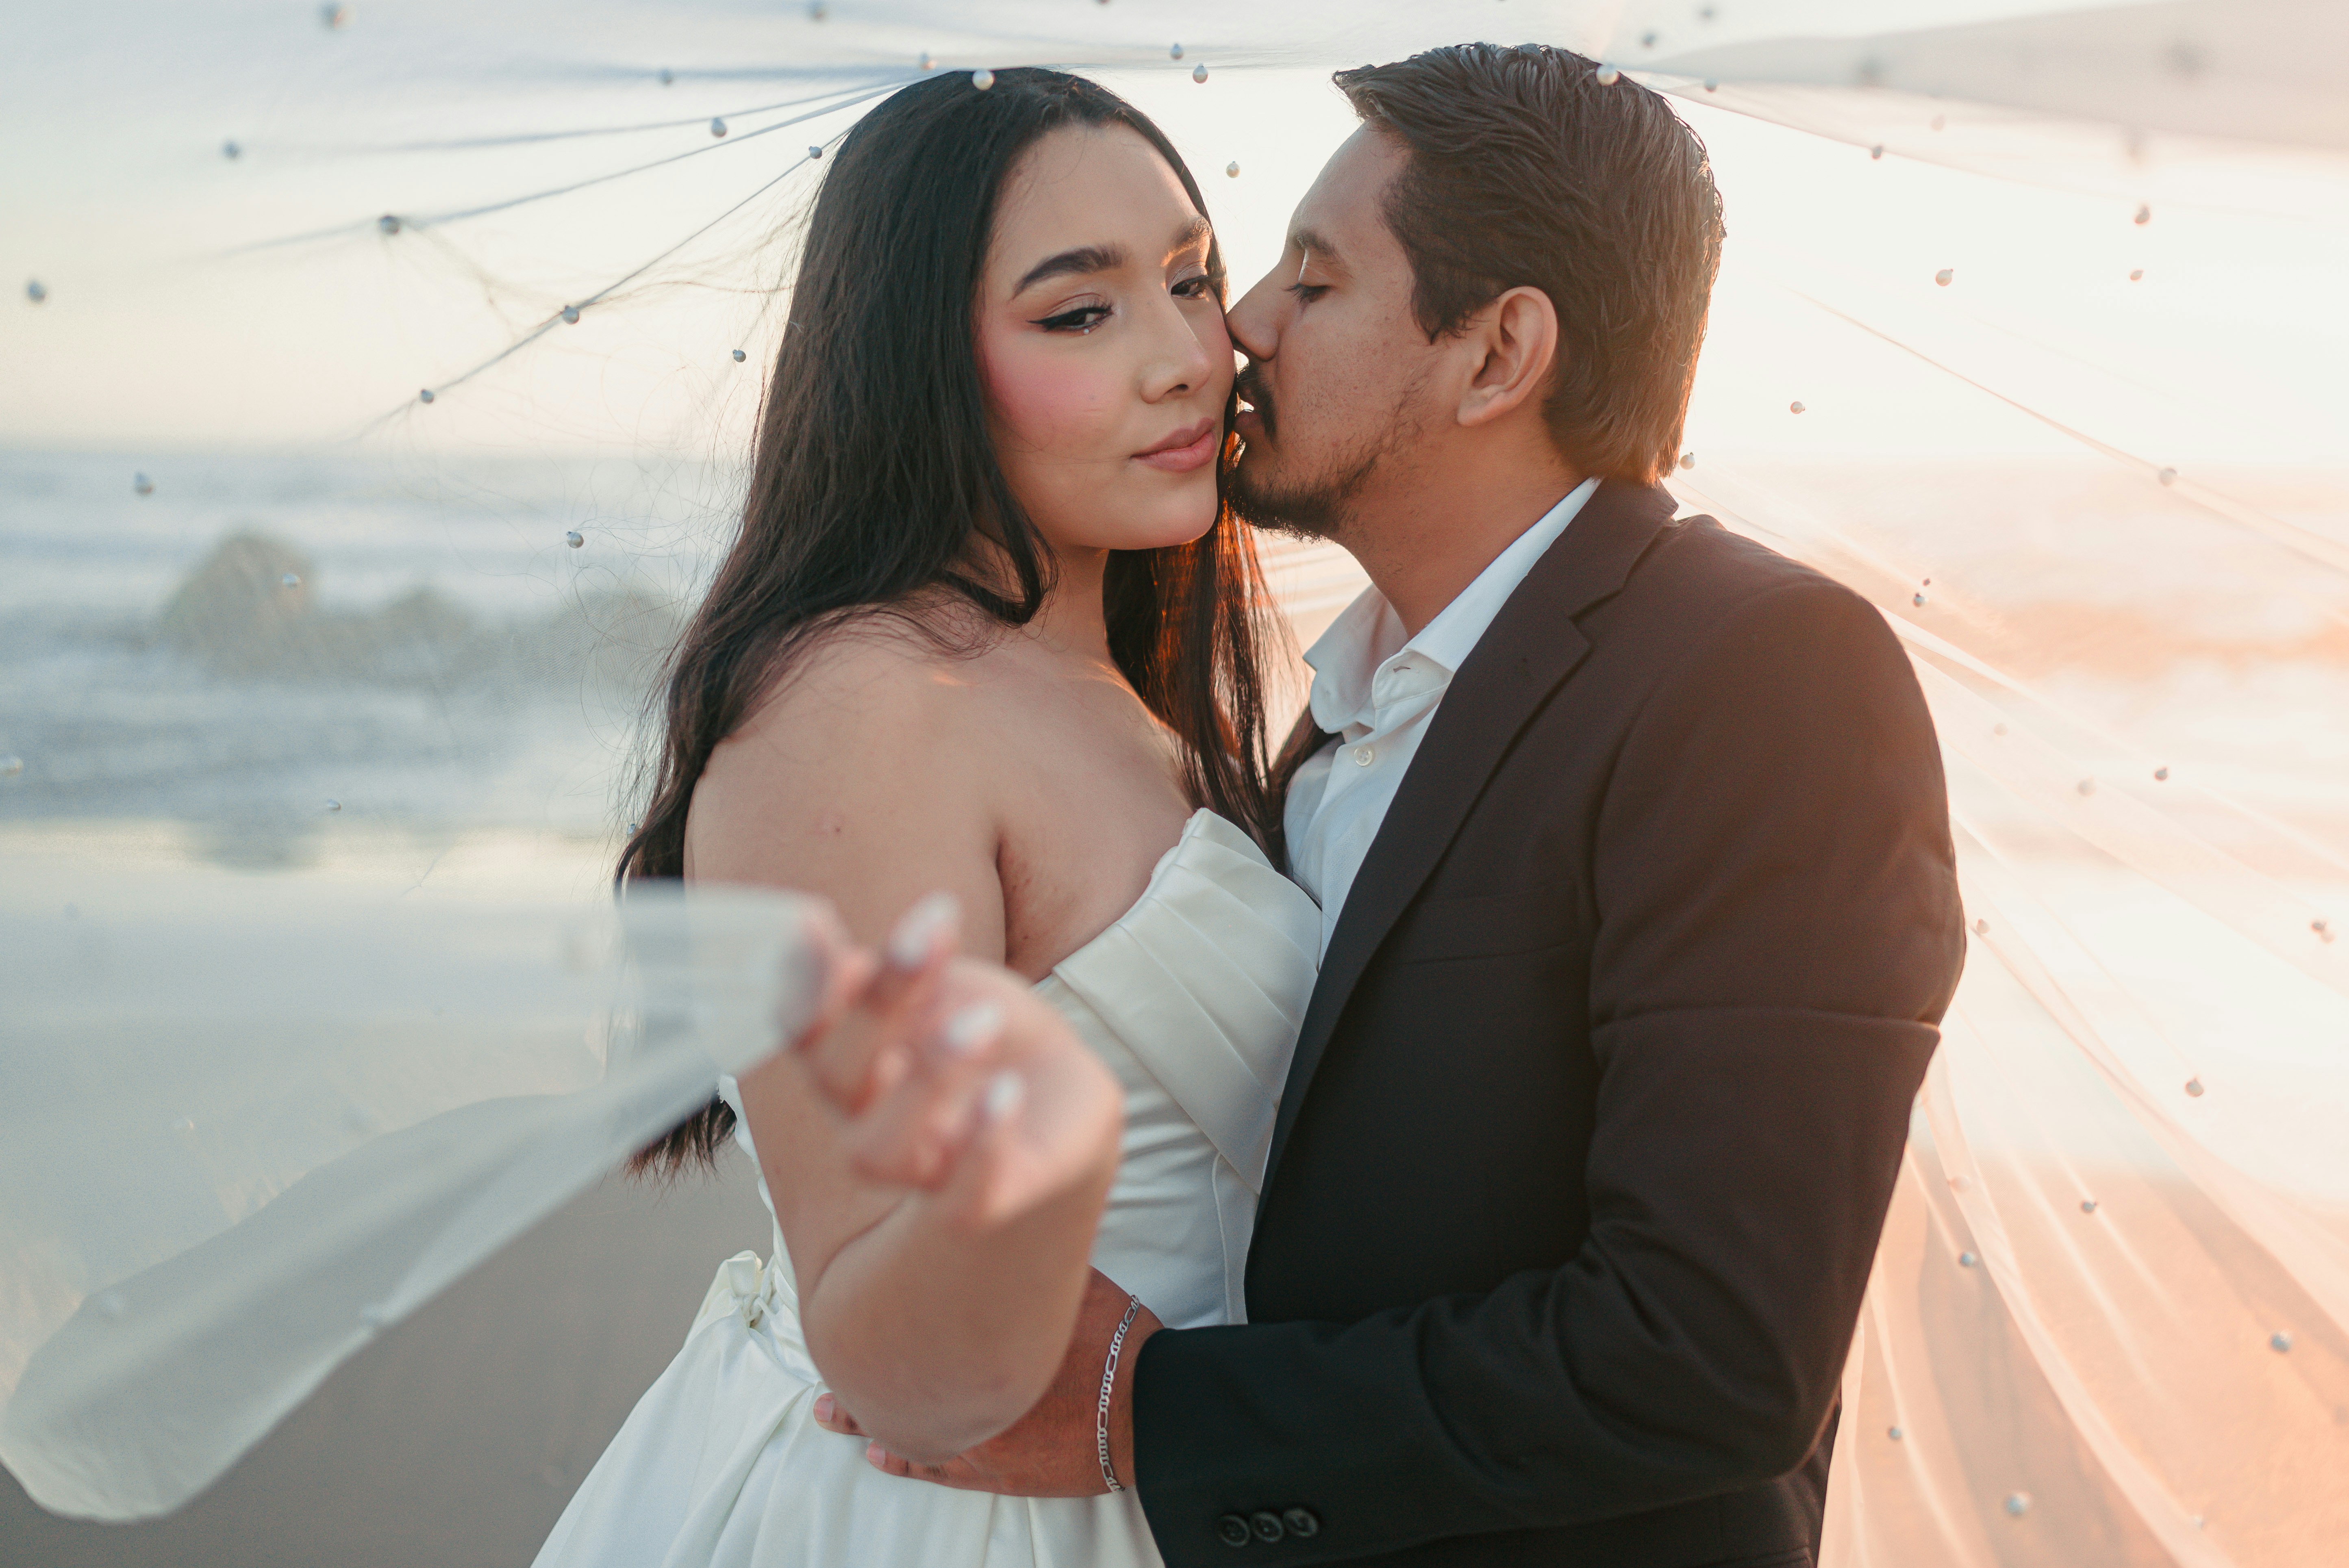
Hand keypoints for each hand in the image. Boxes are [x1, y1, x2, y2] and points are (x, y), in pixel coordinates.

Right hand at [794, 892, 1123, 1229]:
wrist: (1066, 1093)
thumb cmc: (994, 1032)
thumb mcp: (958, 986)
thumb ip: (906, 976)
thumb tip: (848, 963)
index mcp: (854, 1057)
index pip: (805, 1027)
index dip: (803, 982)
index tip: (818, 921)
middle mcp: (869, 1118)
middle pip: (836, 1079)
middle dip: (875, 1007)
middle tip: (927, 944)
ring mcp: (921, 1166)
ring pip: (877, 1151)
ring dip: (924, 1077)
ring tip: (982, 1020)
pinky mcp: (982, 1200)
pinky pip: (964, 1197)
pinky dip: (981, 1141)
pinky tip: (1006, 1091)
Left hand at [811, 1268, 1162, 1495]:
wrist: (1147, 1403)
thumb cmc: (1111, 1338)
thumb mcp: (1068, 1278)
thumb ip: (1024, 1260)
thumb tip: (997, 1216)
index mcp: (981, 1340)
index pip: (911, 1327)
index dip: (872, 1322)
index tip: (836, 1315)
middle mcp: (970, 1393)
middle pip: (898, 1384)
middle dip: (856, 1381)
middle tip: (819, 1385)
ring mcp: (981, 1438)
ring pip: (908, 1431)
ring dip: (867, 1424)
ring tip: (829, 1417)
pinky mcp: (1000, 1471)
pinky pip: (941, 1469)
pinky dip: (906, 1462)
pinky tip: (881, 1459)